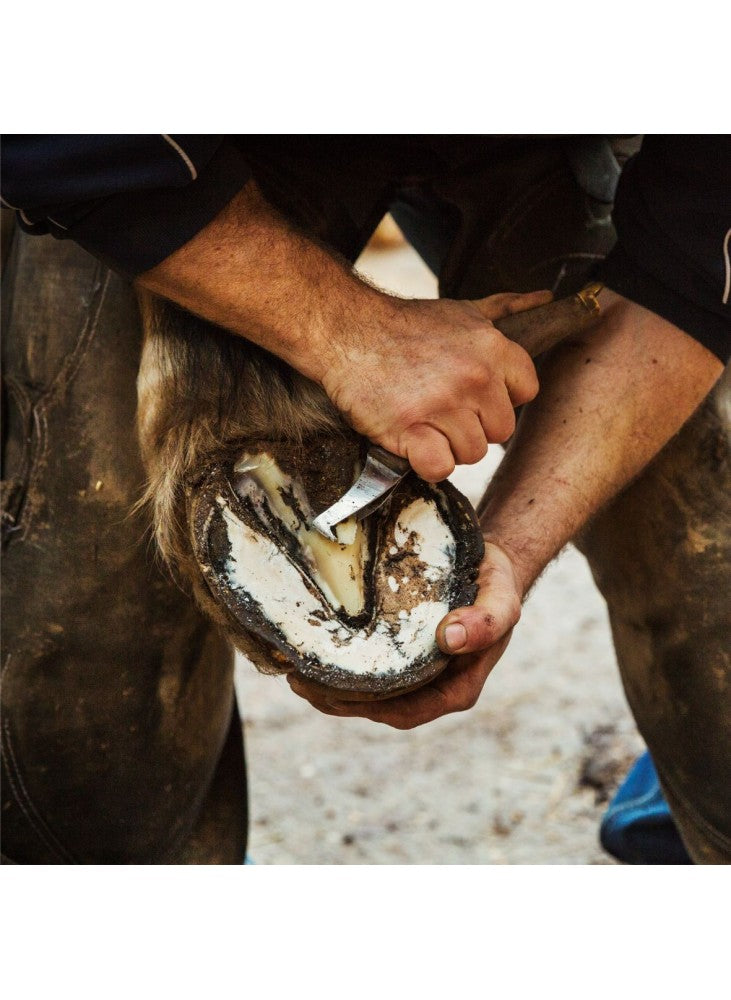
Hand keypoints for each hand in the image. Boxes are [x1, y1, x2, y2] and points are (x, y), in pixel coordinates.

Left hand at [286, 542, 522, 728]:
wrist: (491, 566)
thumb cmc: (497, 586)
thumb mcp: (503, 600)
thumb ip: (486, 621)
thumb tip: (449, 638)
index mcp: (457, 688)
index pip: (407, 711)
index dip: (367, 709)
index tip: (330, 693)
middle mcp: (433, 687)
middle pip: (380, 707)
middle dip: (337, 701)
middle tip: (298, 682)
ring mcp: (416, 672)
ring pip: (370, 692)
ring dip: (332, 687)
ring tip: (294, 671)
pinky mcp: (402, 652)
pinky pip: (370, 667)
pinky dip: (342, 664)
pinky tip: (315, 650)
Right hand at [321, 291, 548, 482]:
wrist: (347, 331)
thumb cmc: (405, 325)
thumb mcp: (462, 310)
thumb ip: (506, 309)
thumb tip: (544, 300)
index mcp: (492, 348)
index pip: (527, 391)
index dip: (500, 398)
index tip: (474, 393)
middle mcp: (474, 377)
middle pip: (500, 431)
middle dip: (475, 425)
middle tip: (443, 409)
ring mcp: (442, 405)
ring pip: (471, 453)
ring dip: (448, 444)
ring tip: (424, 420)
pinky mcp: (410, 429)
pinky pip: (440, 467)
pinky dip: (426, 462)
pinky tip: (413, 441)